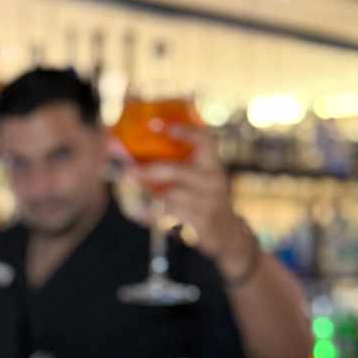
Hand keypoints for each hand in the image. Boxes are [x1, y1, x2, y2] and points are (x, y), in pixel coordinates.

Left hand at [139, 126, 253, 267]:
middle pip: (176, 170)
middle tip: (130, 170)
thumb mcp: (200, 178)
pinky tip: (165, 210)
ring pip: (170, 195)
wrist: (227, 231)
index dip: (185, 130)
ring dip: (157, 194)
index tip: (161, 125)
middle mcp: (214, 180)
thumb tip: (139, 157)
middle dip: (150, 170)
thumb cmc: (205, 198)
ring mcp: (210, 202)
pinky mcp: (203, 220)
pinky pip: (173, 212)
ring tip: (152, 193)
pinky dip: (164, 210)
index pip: (205, 140)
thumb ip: (179, 166)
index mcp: (213, 164)